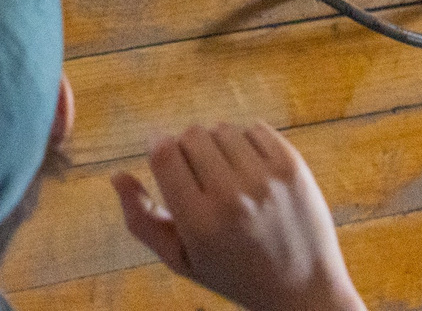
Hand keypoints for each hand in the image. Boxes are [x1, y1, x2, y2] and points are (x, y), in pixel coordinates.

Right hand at [112, 124, 365, 310]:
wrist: (305, 292)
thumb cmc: (235, 276)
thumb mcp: (181, 259)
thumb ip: (141, 220)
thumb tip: (117, 176)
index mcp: (199, 222)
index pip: (163, 152)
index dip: (158, 147)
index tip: (164, 158)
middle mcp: (232, 198)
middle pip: (191, 135)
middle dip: (187, 148)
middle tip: (199, 173)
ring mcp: (267, 181)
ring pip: (222, 128)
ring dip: (217, 144)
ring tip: (226, 171)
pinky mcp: (293, 169)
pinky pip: (256, 129)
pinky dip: (247, 141)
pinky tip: (250, 166)